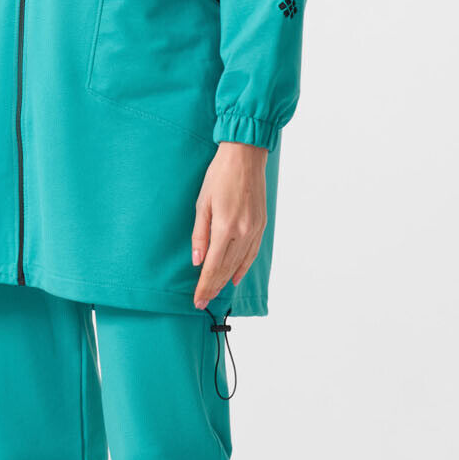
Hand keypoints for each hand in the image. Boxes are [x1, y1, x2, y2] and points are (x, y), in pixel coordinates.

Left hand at [191, 141, 268, 308]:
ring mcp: (254, 229)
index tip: (197, 300)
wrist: (245, 157)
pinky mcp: (261, 225)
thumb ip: (200, 235)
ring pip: (239, 263)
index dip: (204, 285)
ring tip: (215, 293)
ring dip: (226, 281)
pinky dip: (243, 267)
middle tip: (202, 302)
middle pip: (226, 269)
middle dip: (213, 287)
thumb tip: (197, 260)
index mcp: (225, 227)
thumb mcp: (202, 203)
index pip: (213, 266)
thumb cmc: (219, 175)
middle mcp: (242, 232)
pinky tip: (235, 277)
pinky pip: (251, 253)